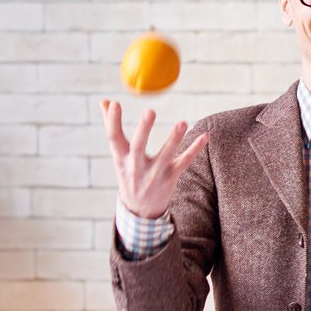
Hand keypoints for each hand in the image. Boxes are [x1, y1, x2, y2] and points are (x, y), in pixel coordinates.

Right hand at [101, 100, 207, 220]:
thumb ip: (111, 126)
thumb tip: (104, 101)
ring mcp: (154, 174)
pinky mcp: (171, 178)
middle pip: (139, 147)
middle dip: (144, 129)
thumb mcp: (118, 154)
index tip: (115, 104)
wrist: (140, 209)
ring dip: (175, 139)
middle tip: (149, 111)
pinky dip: (195, 149)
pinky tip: (206, 136)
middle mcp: (136, 167)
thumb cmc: (129, 172)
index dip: (112, 122)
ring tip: (183, 122)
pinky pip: (184, 162)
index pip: (114, 138)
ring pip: (166, 155)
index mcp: (121, 158)